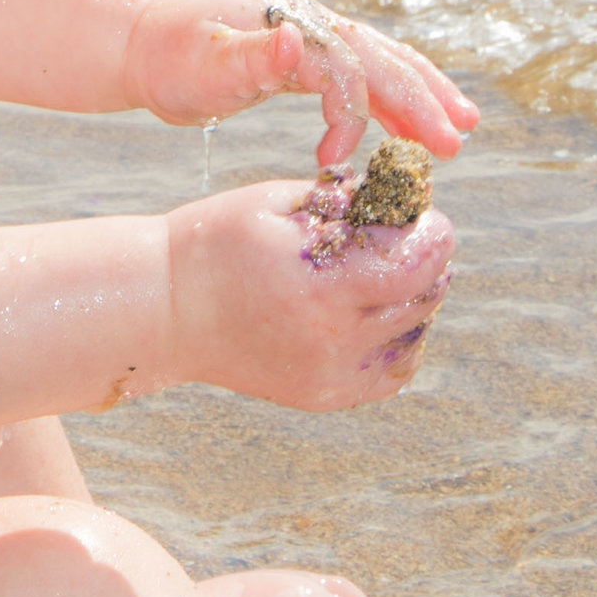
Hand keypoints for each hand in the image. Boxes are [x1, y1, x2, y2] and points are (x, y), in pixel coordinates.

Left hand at [129, 0, 478, 167]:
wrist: (146, 43)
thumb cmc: (170, 59)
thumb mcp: (201, 65)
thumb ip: (250, 56)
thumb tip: (296, 40)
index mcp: (291, 22)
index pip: (345, 67)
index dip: (351, 113)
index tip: (334, 159)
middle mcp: (312, 21)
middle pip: (381, 58)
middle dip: (422, 99)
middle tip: (457, 142)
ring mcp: (314, 34)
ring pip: (383, 62)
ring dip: (423, 94)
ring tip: (463, 127)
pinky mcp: (310, 53)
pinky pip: (365, 73)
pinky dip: (394, 97)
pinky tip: (414, 123)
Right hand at [166, 182, 452, 409]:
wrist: (165, 312)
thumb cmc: (219, 241)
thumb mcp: (280, 201)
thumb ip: (351, 202)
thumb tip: (414, 203)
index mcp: (320, 285)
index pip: (421, 262)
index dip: (432, 231)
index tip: (419, 213)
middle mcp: (331, 340)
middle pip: (425, 295)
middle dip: (423, 258)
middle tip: (394, 234)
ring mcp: (330, 376)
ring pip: (416, 333)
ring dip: (412, 298)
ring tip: (375, 272)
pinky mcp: (325, 395)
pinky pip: (394, 370)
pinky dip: (397, 338)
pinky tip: (368, 309)